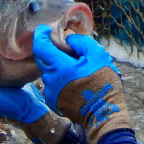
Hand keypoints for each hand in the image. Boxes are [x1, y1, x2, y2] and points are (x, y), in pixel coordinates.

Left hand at [32, 25, 130, 143]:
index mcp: (59, 67)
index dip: (41, 34)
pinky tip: (73, 80)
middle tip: (65, 47)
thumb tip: (69, 39)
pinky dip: (59, 79)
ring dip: (57, 66)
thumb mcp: (97, 55)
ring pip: (48, 72)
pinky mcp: (53, 102)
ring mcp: (50, 93)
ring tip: (74, 66)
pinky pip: (52, 85)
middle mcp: (50, 80)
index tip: (45, 29)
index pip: (40, 46)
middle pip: (43, 59)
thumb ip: (81, 42)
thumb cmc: (102, 83)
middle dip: (51, 50)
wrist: (104, 113)